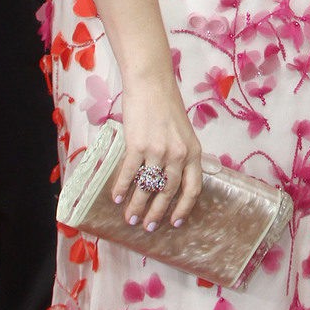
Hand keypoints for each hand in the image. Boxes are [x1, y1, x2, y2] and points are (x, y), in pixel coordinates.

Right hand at [111, 85, 202, 230]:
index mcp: (193, 151)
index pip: (193, 188)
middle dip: (157, 214)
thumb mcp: (183, 131)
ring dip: (137, 206)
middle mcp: (178, 154)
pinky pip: (129, 173)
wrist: (151, 82)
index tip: (175, 223)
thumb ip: (180, 154)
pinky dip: (122, 188)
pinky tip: (116, 198)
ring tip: (130, 218)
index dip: (184, 208)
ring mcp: (158, 150)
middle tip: (147, 227)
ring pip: (147, 187)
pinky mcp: (137, 145)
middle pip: (168, 192)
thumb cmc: (166, 104)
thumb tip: (169, 180)